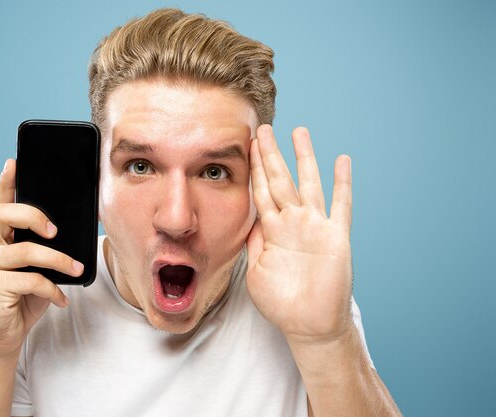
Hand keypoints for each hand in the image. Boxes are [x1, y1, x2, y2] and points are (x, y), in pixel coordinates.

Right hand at [0, 159, 83, 358]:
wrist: (2, 338)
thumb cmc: (21, 300)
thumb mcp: (36, 270)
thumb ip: (44, 250)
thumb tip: (72, 235)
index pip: (0, 204)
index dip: (6, 182)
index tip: (14, 162)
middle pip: (5, 214)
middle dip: (34, 216)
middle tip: (56, 230)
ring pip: (26, 251)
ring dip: (58, 260)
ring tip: (76, 269)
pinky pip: (31, 280)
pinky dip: (52, 290)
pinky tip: (61, 299)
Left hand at [246, 125, 353, 344]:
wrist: (308, 325)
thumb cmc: (280, 302)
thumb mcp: (256, 270)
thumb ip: (253, 242)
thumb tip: (248, 219)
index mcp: (273, 230)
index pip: (261, 192)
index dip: (254, 169)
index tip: (246, 146)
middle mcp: (293, 223)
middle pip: (280, 180)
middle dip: (270, 155)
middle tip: (263, 128)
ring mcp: (315, 227)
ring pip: (308, 184)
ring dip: (304, 158)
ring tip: (299, 132)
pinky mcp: (336, 237)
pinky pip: (341, 205)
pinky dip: (343, 183)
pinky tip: (342, 160)